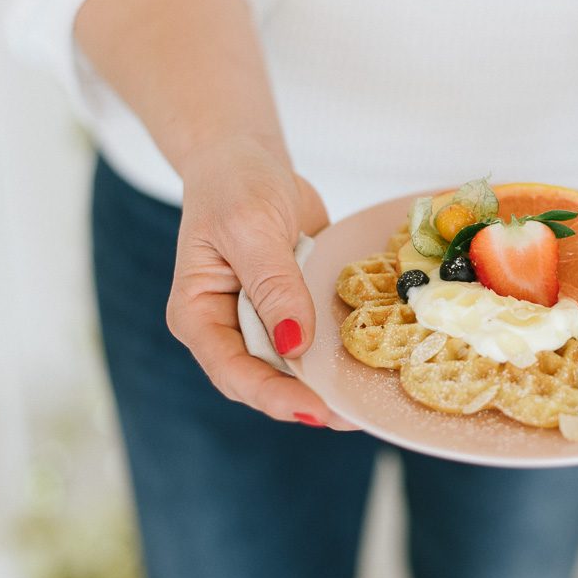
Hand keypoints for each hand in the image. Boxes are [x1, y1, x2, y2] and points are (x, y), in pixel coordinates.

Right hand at [165, 138, 356, 428]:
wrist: (250, 162)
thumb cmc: (235, 187)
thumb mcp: (250, 228)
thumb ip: (272, 284)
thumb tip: (294, 344)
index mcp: (199, 316)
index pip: (232, 372)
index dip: (274, 397)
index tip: (316, 411)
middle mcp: (229, 329)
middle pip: (267, 381)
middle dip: (311, 400)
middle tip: (357, 415)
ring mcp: (264, 324)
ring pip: (297, 369)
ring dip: (332, 384)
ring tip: (372, 401)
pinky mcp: (295, 312)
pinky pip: (320, 341)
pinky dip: (345, 353)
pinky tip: (378, 363)